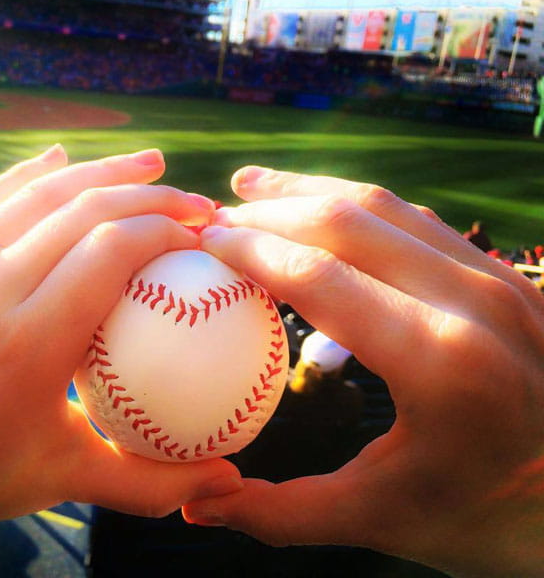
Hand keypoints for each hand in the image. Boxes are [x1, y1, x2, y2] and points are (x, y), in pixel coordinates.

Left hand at [0, 146, 242, 561]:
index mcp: (32, 341)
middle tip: (198, 205)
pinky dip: (28, 174)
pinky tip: (56, 156)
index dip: (165, 233)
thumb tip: (227, 481)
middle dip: (151, 197)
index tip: (203, 242)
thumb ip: (150, 482)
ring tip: (149, 162)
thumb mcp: (64, 483)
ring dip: (99, 170)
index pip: (111, 252)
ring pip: (37, 195)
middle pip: (83, 211)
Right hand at [183, 166, 543, 576]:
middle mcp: (474, 302)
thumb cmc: (484, 517)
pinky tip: (325, 210)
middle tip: (216, 213)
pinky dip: (359, 207)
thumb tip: (196, 505)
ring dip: (311, 190)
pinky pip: (419, 222)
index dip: (250, 249)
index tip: (202, 241)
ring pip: (386, 206)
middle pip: (347, 220)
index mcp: (440, 362)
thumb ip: (279, 513)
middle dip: (269, 208)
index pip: (319, 276)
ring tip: (254, 185)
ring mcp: (501, 280)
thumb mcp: (378, 520)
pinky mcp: (510, 276)